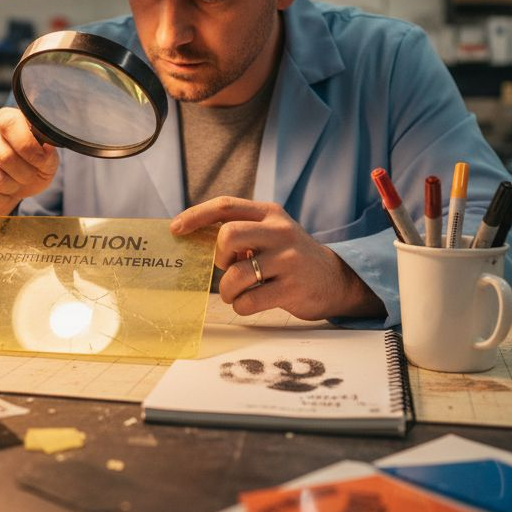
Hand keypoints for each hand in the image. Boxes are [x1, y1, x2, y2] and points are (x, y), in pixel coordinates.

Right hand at [0, 107, 58, 216]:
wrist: (2, 194)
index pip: (11, 124)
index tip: (40, 162)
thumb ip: (48, 154)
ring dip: (12, 188)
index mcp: (4, 118)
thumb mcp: (44, 163)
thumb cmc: (26, 171)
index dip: (29, 148)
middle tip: (27, 178)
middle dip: (24, 175)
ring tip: (12, 185)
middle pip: (6, 156)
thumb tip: (46, 149)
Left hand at [170, 197, 382, 320]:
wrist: (335, 279)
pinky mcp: (292, 288)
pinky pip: (249, 300)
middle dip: (218, 257)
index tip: (176, 229)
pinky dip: (241, 305)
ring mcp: (288, 260)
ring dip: (227, 290)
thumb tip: (196, 238)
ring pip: (236, 275)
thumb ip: (241, 230)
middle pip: (228, 236)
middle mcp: (280, 231)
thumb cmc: (290, 256)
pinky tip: (251, 302)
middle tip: (227, 267)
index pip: (225, 206)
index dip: (196, 216)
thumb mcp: (271, 233)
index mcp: (270, 213)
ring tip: (236, 292)